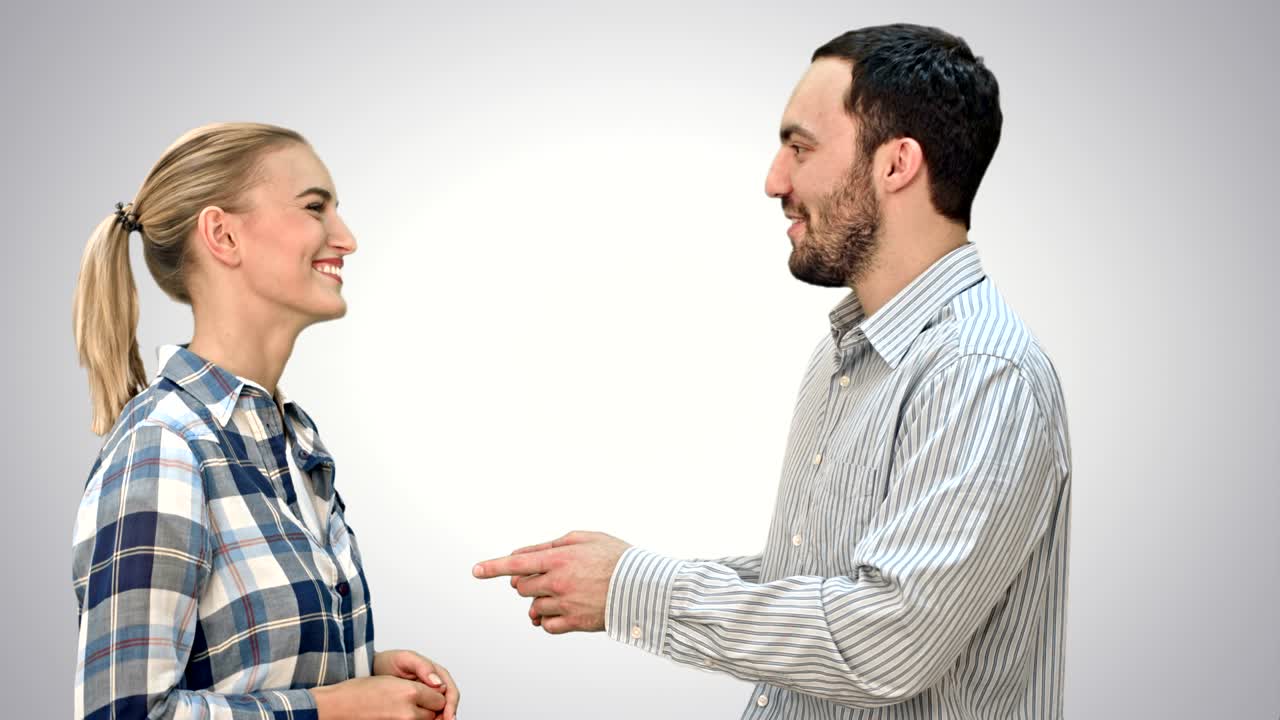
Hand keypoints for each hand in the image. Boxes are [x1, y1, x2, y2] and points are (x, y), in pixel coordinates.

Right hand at [310, 675, 444, 719]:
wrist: (337, 707)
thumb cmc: (358, 691)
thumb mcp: (391, 680)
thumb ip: (417, 687)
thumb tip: (435, 692)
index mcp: (409, 692)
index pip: (440, 698)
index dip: (435, 694)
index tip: (429, 692)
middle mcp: (408, 712)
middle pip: (435, 713)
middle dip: (429, 707)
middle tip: (415, 701)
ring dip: (420, 716)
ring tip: (402, 708)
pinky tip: (397, 715)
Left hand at [374, 650, 459, 719]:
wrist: (375, 668)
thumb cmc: (390, 662)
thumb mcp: (406, 659)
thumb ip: (423, 667)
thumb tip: (438, 683)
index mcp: (437, 674)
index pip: (451, 693)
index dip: (450, 706)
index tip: (447, 716)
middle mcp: (436, 686)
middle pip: (448, 705)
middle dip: (446, 716)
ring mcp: (428, 696)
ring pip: (439, 712)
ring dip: (438, 719)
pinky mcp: (419, 704)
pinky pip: (427, 715)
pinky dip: (427, 719)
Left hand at [473, 530, 629, 633]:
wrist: (643, 586)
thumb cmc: (616, 557)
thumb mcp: (584, 538)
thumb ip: (551, 544)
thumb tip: (525, 553)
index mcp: (558, 558)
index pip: (516, 563)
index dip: (493, 567)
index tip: (476, 570)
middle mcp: (557, 582)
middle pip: (522, 587)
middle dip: (529, 582)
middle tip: (548, 578)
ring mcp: (565, 604)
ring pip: (533, 607)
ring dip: (539, 601)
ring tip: (560, 595)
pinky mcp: (574, 623)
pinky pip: (547, 626)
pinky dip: (548, 620)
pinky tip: (560, 612)